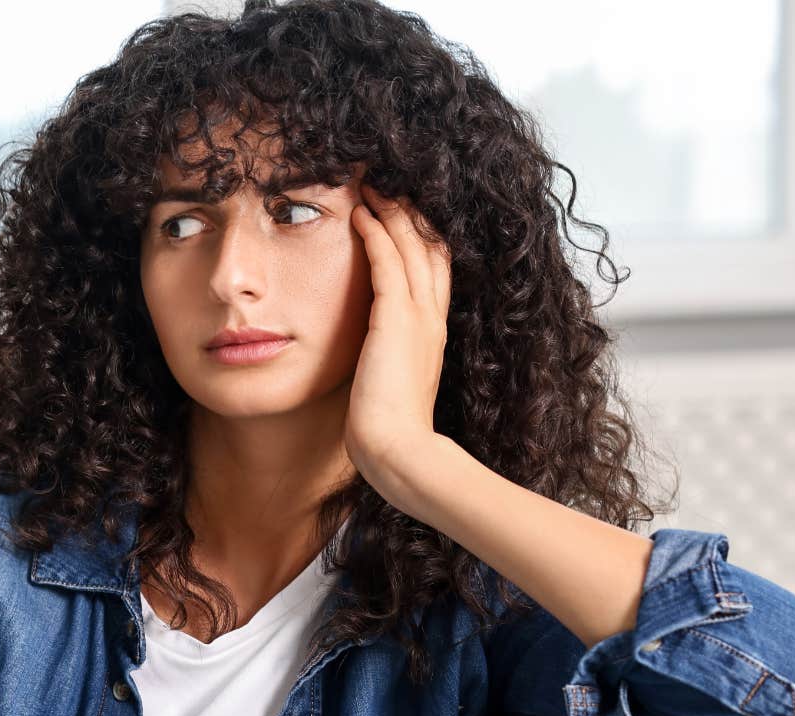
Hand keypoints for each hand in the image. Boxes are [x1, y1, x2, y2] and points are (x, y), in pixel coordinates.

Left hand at [344, 184, 453, 485]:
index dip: (422, 238)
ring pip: (411, 247)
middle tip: (390, 186)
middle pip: (430, 249)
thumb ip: (387, 362)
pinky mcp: (396, 319)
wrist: (398, 449)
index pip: (435, 271)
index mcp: (433, 333)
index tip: (404, 215)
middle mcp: (432, 318)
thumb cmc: (390, 430)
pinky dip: (376, 233)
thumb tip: (371, 361)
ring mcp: (418, 316)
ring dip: (392, 213)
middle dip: (412, 214)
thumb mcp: (392, 385)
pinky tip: (359, 213)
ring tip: (372, 187)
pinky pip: (388, 262)